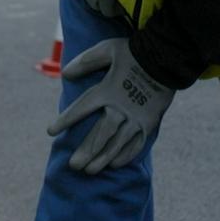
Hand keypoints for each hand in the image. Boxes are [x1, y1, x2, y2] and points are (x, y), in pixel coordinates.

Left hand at [48, 37, 172, 173]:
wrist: (168, 58)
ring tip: (89, 171)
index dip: (65, 120)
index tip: (51, 132)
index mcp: (107, 91)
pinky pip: (137, 143)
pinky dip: (126, 154)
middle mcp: (120, 108)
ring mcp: (136, 118)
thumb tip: (65, 74)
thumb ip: (86, 62)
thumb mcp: (107, 50)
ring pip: (117, 143)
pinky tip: (114, 164)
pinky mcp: (149, 122)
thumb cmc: (134, 53)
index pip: (81, 109)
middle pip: (100, 134)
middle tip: (73, 165)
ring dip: (102, 157)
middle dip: (86, 151)